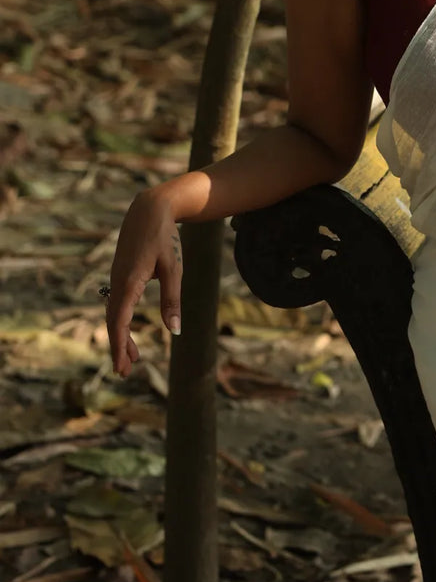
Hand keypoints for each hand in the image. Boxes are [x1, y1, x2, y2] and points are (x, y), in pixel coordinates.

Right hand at [107, 186, 183, 376]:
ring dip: (121, 336)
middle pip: (113, 322)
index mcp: (129, 282)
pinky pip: (116, 303)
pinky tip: (129, 330)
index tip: (121, 367)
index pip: (119, 322)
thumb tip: (175, 330)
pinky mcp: (120, 274)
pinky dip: (121, 321)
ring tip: (132, 358)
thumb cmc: (164, 237)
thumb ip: (172, 299)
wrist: (150, 209)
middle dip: (119, 347)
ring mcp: (116, 278)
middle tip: (125, 372)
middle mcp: (117, 282)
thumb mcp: (174, 268)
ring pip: (114, 313)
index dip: (119, 346)